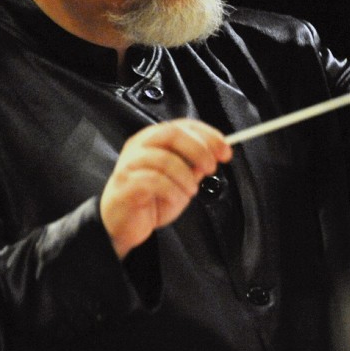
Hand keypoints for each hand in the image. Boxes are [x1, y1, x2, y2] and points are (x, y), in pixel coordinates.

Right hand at [100, 119, 231, 258]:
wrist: (124, 224)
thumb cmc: (151, 199)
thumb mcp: (181, 180)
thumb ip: (194, 166)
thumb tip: (214, 155)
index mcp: (153, 140)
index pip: (182, 126)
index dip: (207, 135)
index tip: (225, 150)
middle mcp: (139, 146)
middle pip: (171, 134)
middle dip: (198, 149)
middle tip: (211, 168)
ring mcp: (130, 164)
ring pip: (164, 159)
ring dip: (185, 177)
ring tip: (190, 191)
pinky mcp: (125, 185)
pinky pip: (153, 181)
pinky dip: (172, 191)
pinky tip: (176, 199)